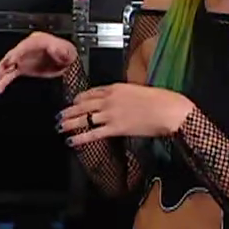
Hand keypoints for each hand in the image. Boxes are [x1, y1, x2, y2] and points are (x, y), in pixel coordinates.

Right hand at [0, 31, 77, 92]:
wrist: (68, 64)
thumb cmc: (67, 54)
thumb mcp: (67, 50)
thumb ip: (60, 50)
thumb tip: (55, 48)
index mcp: (37, 40)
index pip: (23, 46)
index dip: (16, 53)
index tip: (11, 61)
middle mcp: (27, 49)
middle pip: (13, 55)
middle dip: (5, 63)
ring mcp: (24, 59)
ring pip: (9, 65)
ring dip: (1, 72)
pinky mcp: (23, 69)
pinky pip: (11, 74)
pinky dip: (5, 80)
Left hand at [58, 84, 195, 146]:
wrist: (168, 110)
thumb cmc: (161, 100)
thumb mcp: (140, 91)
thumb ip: (127, 95)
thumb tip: (124, 102)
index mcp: (116, 87)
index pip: (93, 91)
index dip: (81, 98)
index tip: (75, 101)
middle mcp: (109, 99)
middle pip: (83, 104)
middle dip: (70, 110)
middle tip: (60, 114)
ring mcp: (110, 114)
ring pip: (84, 118)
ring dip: (69, 123)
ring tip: (60, 126)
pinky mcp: (115, 128)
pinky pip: (92, 133)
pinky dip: (80, 137)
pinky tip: (71, 140)